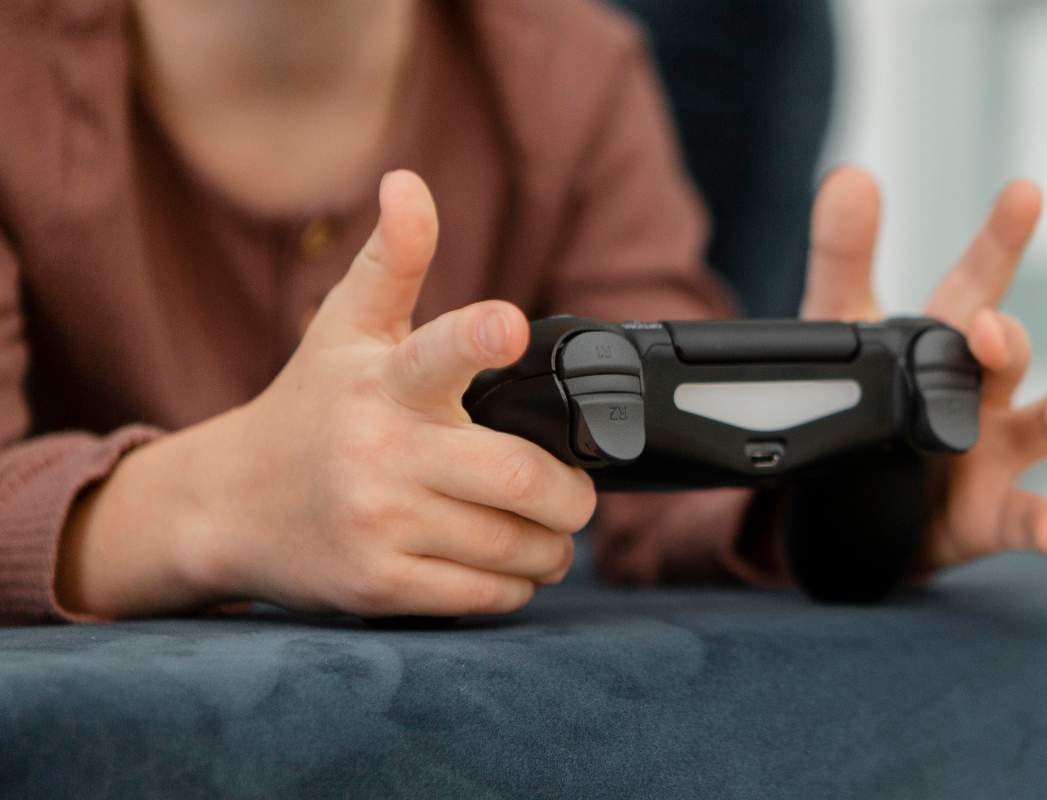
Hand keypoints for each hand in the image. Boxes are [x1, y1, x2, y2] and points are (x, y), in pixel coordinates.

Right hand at [58, 171, 595, 617]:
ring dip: (551, 543)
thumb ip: (391, 260)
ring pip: (513, 545)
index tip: (506, 324)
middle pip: (518, 479)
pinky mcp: (378, 586)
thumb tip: (408, 180)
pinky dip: (517, 584)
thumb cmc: (309, 410)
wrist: (229, 505)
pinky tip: (509, 565)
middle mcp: (380, 454)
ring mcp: (377, 525)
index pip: (434, 354)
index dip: (476, 337)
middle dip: (570, 494)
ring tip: (545, 529)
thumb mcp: (344, 329)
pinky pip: (485, 596)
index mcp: (382, 384)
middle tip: (573, 493)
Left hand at [800, 167, 1046, 570]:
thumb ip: (842, 258)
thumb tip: (849, 175)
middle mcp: (981, 394)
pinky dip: (1044, 526)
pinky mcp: (984, 517)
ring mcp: (991, 456)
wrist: (844, 505)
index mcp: (946, 344)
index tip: (1023, 192)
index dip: (1000, 239)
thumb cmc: (864, 404)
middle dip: (1005, 341)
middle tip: (989, 329)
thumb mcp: (839, 330)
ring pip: (1036, 431)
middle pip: (1007, 358)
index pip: (979, 282)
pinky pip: (1022, 520)